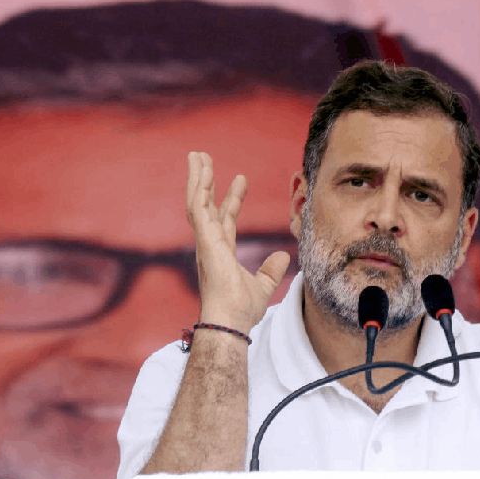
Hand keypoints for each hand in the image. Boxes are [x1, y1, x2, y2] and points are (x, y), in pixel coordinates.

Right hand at [185, 152, 290, 333]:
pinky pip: (198, 209)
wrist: (231, 322)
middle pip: (206, 205)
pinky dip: (198, 189)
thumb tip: (282, 256)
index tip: (240, 178)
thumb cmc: (241, 311)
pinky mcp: (204, 241)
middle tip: (203, 158)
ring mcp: (204, 242)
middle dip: (205, 181)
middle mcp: (209, 244)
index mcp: (221, 252)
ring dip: (197, 178)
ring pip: (196, 202)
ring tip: (197, 155)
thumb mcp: (263, 286)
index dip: (232, 198)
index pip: (226, 218)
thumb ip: (272, 270)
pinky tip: (200, 172)